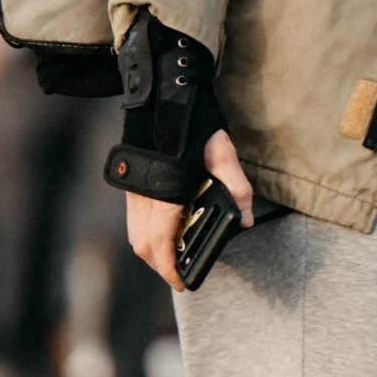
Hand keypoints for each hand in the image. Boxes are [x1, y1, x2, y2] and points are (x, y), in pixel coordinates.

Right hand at [122, 128, 254, 282]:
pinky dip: (145, 233)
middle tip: (179, 273)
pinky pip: (133, 219)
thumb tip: (245, 221)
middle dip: (159, 265)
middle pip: (143, 244)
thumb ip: (237, 187)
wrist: (164, 94)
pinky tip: (164, 230)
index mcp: (165, 189)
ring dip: (151, 250)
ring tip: (173, 256)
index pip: (161, 241)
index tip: (181, 282)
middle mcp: (143, 193)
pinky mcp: (131, 182)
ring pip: (135, 233)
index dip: (168, 267)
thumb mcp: (223, 152)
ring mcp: (134, 188)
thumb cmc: (193, 121)